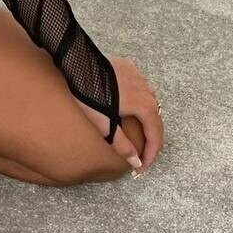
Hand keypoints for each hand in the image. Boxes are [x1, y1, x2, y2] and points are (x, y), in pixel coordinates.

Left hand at [73, 55, 163, 173]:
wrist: (76, 64)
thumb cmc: (88, 95)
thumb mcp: (104, 125)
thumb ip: (122, 145)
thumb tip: (136, 162)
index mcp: (144, 106)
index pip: (156, 135)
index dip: (151, 155)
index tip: (142, 168)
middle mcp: (147, 90)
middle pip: (155, 119)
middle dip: (150, 139)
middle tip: (141, 155)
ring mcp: (138, 76)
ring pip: (149, 102)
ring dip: (145, 120)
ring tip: (136, 133)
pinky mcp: (128, 67)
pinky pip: (139, 88)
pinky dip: (138, 101)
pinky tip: (127, 108)